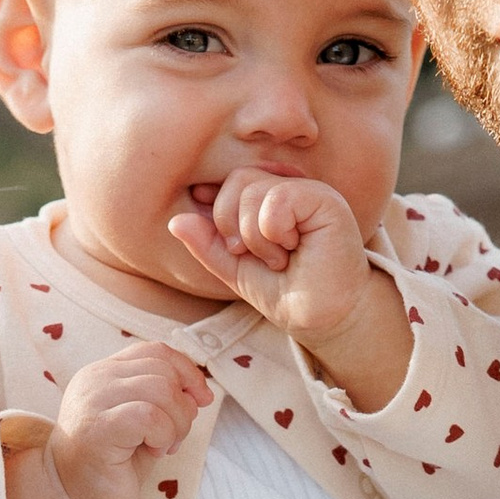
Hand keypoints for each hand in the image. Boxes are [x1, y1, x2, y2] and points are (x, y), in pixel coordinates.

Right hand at [6, 342, 211, 498]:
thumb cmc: (112, 466)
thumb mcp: (144, 423)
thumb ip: (166, 399)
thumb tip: (201, 391)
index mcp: (104, 372)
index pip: (155, 351)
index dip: (187, 372)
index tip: (201, 400)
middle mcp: (95, 378)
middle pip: (162, 371)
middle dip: (183, 407)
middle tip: (172, 439)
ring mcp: (93, 400)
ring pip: (161, 390)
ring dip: (176, 423)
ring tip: (162, 446)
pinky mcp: (97, 427)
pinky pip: (150, 416)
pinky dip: (163, 435)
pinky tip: (152, 451)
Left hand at [166, 170, 411, 409]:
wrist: (320, 318)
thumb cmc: (285, 292)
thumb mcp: (235, 268)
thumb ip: (207, 244)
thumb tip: (174, 222)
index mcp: (267, 196)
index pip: (226, 183)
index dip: (216, 211)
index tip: (232, 247)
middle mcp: (288, 186)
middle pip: (236, 180)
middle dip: (232, 226)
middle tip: (255, 256)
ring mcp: (308, 189)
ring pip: (253, 190)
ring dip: (256, 238)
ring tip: (279, 258)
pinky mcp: (325, 199)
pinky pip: (277, 199)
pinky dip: (274, 234)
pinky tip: (294, 249)